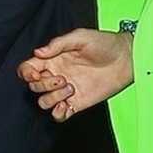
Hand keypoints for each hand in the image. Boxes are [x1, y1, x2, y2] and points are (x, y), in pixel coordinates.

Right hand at [18, 27, 132, 121]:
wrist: (125, 59)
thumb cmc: (104, 44)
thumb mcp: (80, 37)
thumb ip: (58, 44)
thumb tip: (38, 52)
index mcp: (53, 59)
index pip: (27, 69)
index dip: (26, 73)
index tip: (36, 73)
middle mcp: (56, 75)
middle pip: (34, 87)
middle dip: (44, 85)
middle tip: (63, 78)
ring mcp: (65, 91)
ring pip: (43, 102)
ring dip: (53, 98)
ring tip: (71, 88)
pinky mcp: (76, 103)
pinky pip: (58, 115)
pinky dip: (58, 113)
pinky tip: (67, 105)